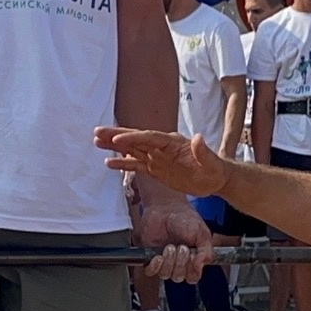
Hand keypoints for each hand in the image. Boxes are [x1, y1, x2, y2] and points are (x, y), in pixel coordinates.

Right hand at [95, 127, 229, 197]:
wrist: (214, 178)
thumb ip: (203, 151)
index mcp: (172, 142)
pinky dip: (122, 164)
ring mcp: (157, 157)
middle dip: (117, 135)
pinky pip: (136, 165)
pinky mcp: (155, 169)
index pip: (149, 138)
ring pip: (132, 150)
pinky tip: (108, 163)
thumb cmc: (214, 169)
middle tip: (97, 131)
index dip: (133, 138)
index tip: (118, 139)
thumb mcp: (211, 162)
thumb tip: (198, 138)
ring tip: (96, 141)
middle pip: (135, 139)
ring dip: (114, 146)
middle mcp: (161, 147)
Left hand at [134, 192, 212, 281]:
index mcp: (194, 259)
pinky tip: (158, 256)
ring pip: (166, 275)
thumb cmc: (184, 217)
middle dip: (180, 262)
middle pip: (179, 277)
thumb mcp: (202, 233)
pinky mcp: (151, 258)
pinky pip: (152, 272)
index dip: (192, 270)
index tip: (193, 256)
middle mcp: (179, 262)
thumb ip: (206, 251)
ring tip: (170, 246)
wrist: (165, 207)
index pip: (193, 277)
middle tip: (181, 247)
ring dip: (168, 262)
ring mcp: (165, 261)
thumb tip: (202, 265)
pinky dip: (155, 266)